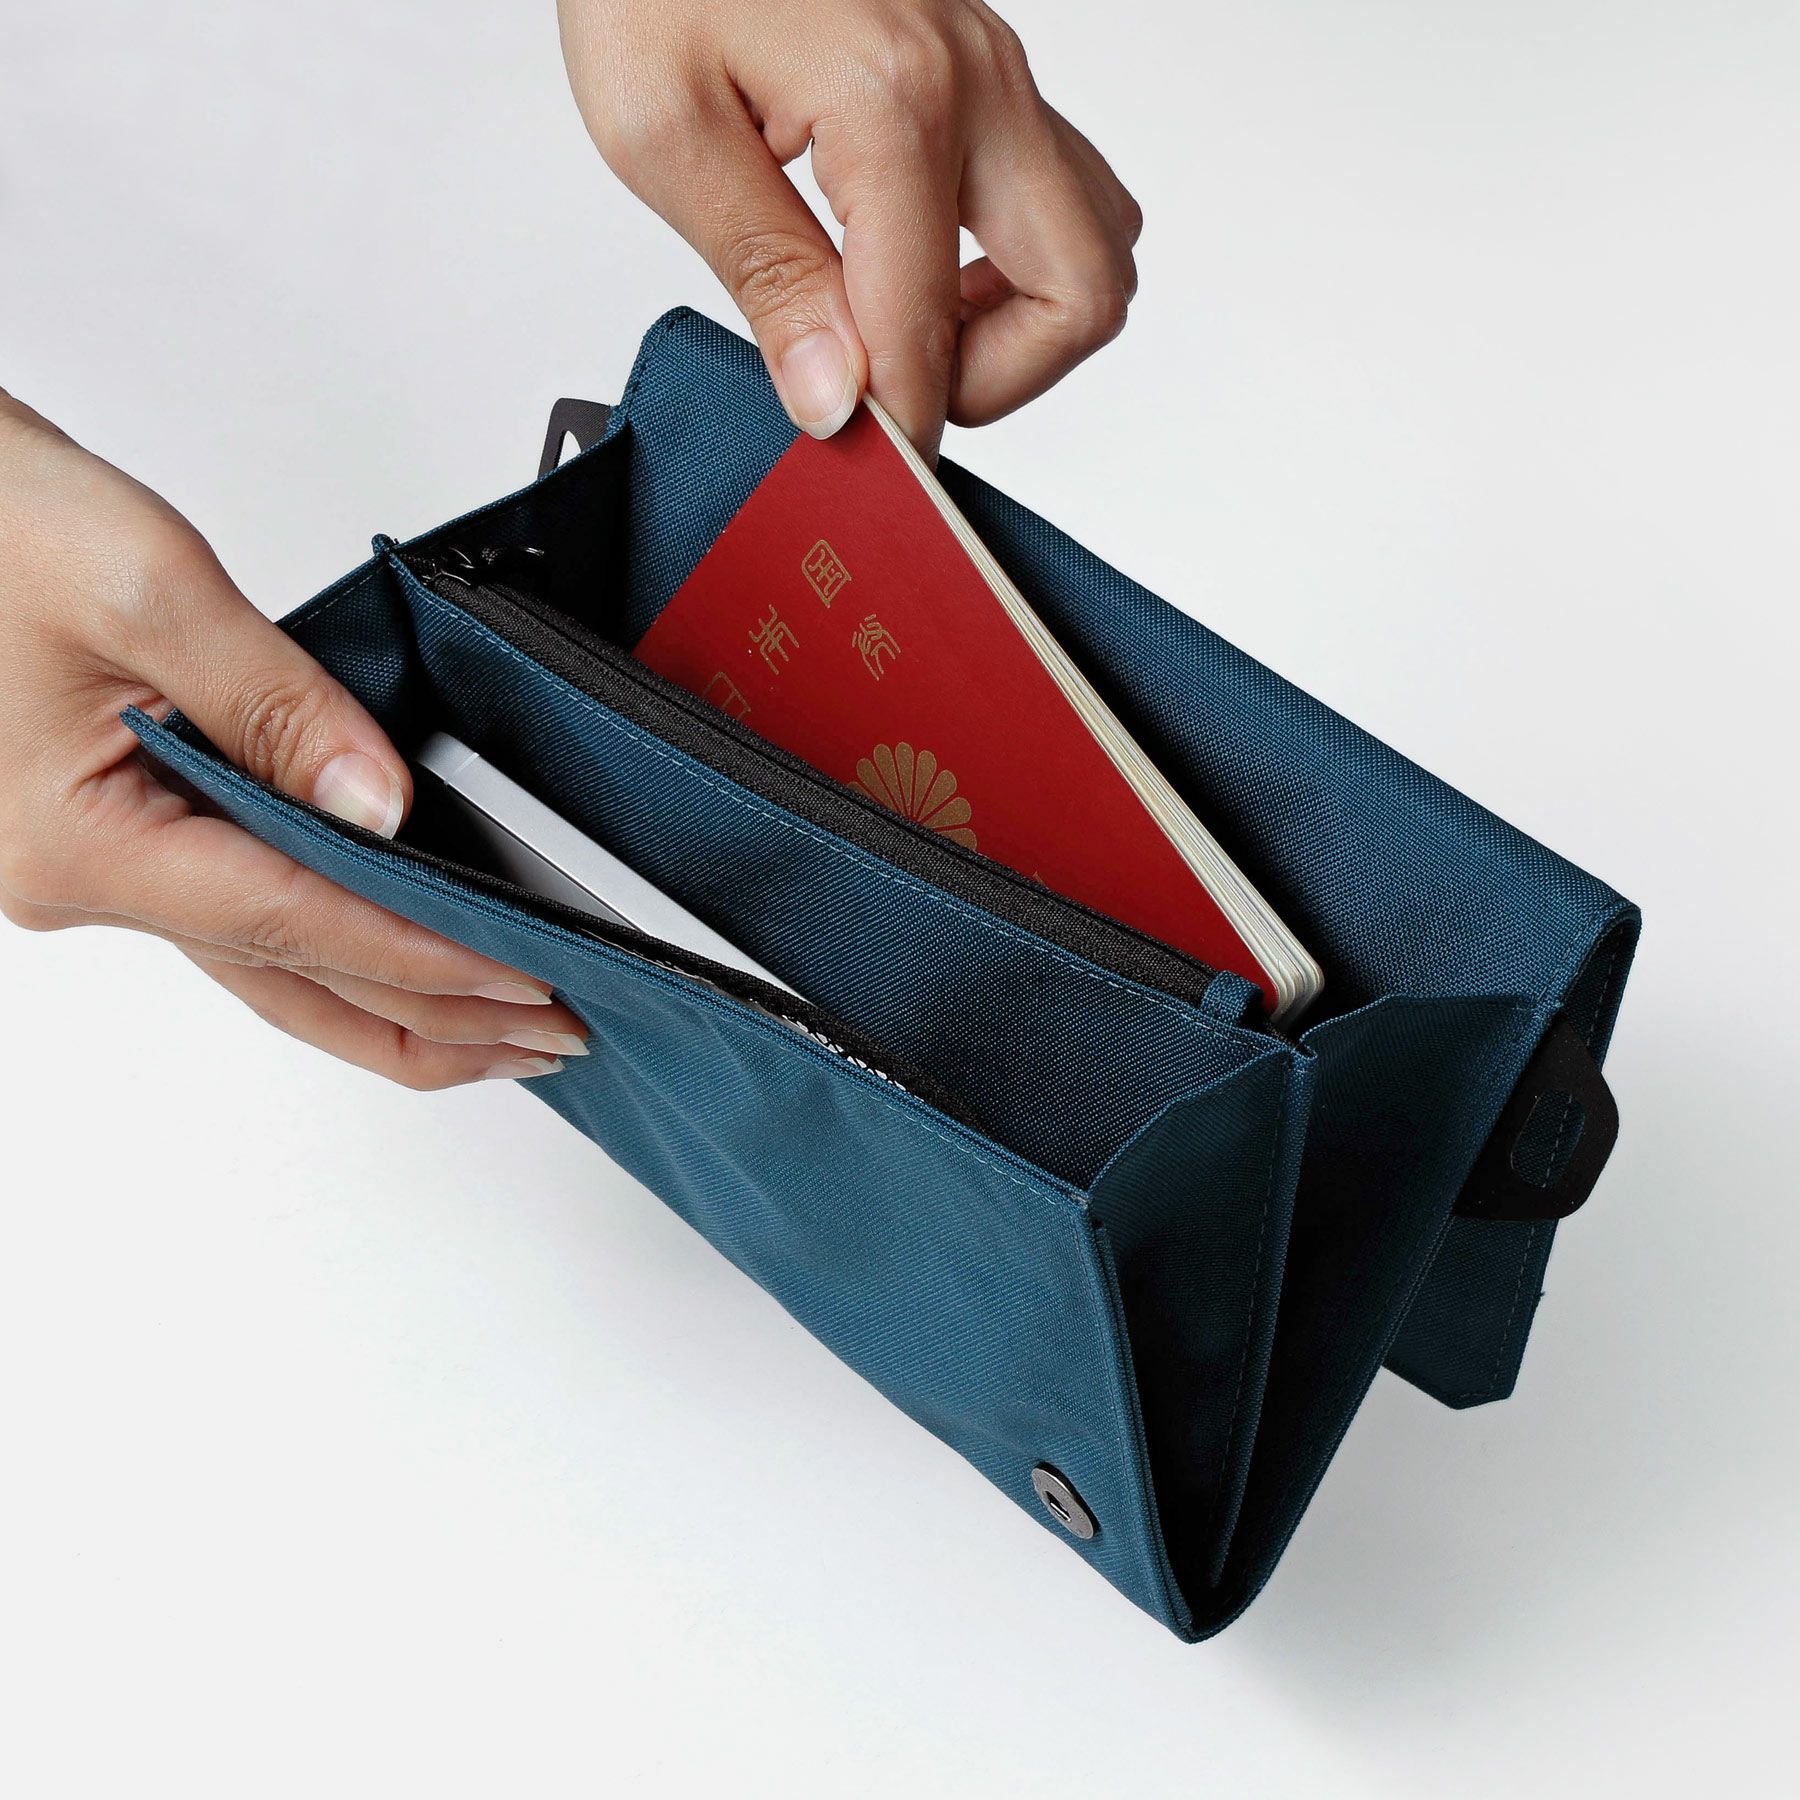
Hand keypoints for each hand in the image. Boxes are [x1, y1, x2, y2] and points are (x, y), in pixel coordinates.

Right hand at [0, 395, 589, 1086]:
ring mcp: (103, 869)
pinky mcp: (124, 840)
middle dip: (438, 1020)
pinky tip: (406, 965)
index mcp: (82, 841)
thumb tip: (382, 805)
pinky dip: (341, 955)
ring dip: (395, 1007)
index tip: (527, 981)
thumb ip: (278, 702)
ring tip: (503, 1032)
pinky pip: (252, 925)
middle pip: (298, 985)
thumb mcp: (147, 586)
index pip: (298, 923)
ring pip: (277, 974)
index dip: (427, 959)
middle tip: (553, 1033)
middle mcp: (87, 879)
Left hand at [559, 0, 1140, 459]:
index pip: (927, 328)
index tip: (860, 465)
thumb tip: (834, 398)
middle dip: (1000, 381)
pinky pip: (1061, 194)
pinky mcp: (987, 73)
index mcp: (895, 99)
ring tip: (909, 329)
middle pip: (1085, 292)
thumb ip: (766, 274)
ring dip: (1023, 321)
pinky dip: (1016, 262)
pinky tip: (920, 269)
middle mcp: (975, 81)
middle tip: (900, 391)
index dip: (898, 424)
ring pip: (1095, 241)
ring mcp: (995, 71)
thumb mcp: (662, 128)